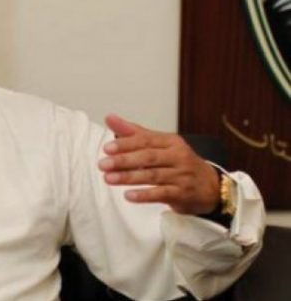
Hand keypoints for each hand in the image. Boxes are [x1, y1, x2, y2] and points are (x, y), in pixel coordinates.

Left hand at [97, 114, 219, 214]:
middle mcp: (178, 156)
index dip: (126, 144)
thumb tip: (109, 118)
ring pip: (152, 176)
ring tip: (109, 179)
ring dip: (129, 178)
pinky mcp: (182, 193)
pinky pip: (162, 194)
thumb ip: (134, 133)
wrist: (210, 185)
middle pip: (148, 157)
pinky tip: (128, 196)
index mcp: (170, 142)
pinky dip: (144, 195)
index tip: (107, 148)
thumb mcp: (160, 144)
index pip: (146, 140)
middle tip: (103, 164)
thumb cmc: (178, 162)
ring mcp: (181, 175)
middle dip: (124, 161)